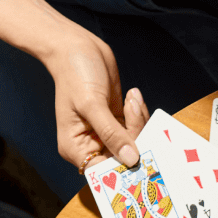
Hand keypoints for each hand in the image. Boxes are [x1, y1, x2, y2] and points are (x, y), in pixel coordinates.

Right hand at [43, 29, 146, 171]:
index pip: (103, 171)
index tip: (142, 160)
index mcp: (76, 147)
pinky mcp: (117, 120)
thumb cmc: (75, 73)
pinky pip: (136, 128)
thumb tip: (130, 159)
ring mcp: (106, 133)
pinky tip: (132, 96)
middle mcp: (91, 144)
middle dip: (135, 139)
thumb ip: (111, 133)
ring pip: (134, 142)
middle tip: (134, 113)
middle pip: (123, 157)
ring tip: (131, 98)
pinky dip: (139, 115)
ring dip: (138, 122)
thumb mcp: (91, 104)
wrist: (76, 47)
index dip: (123, 168)